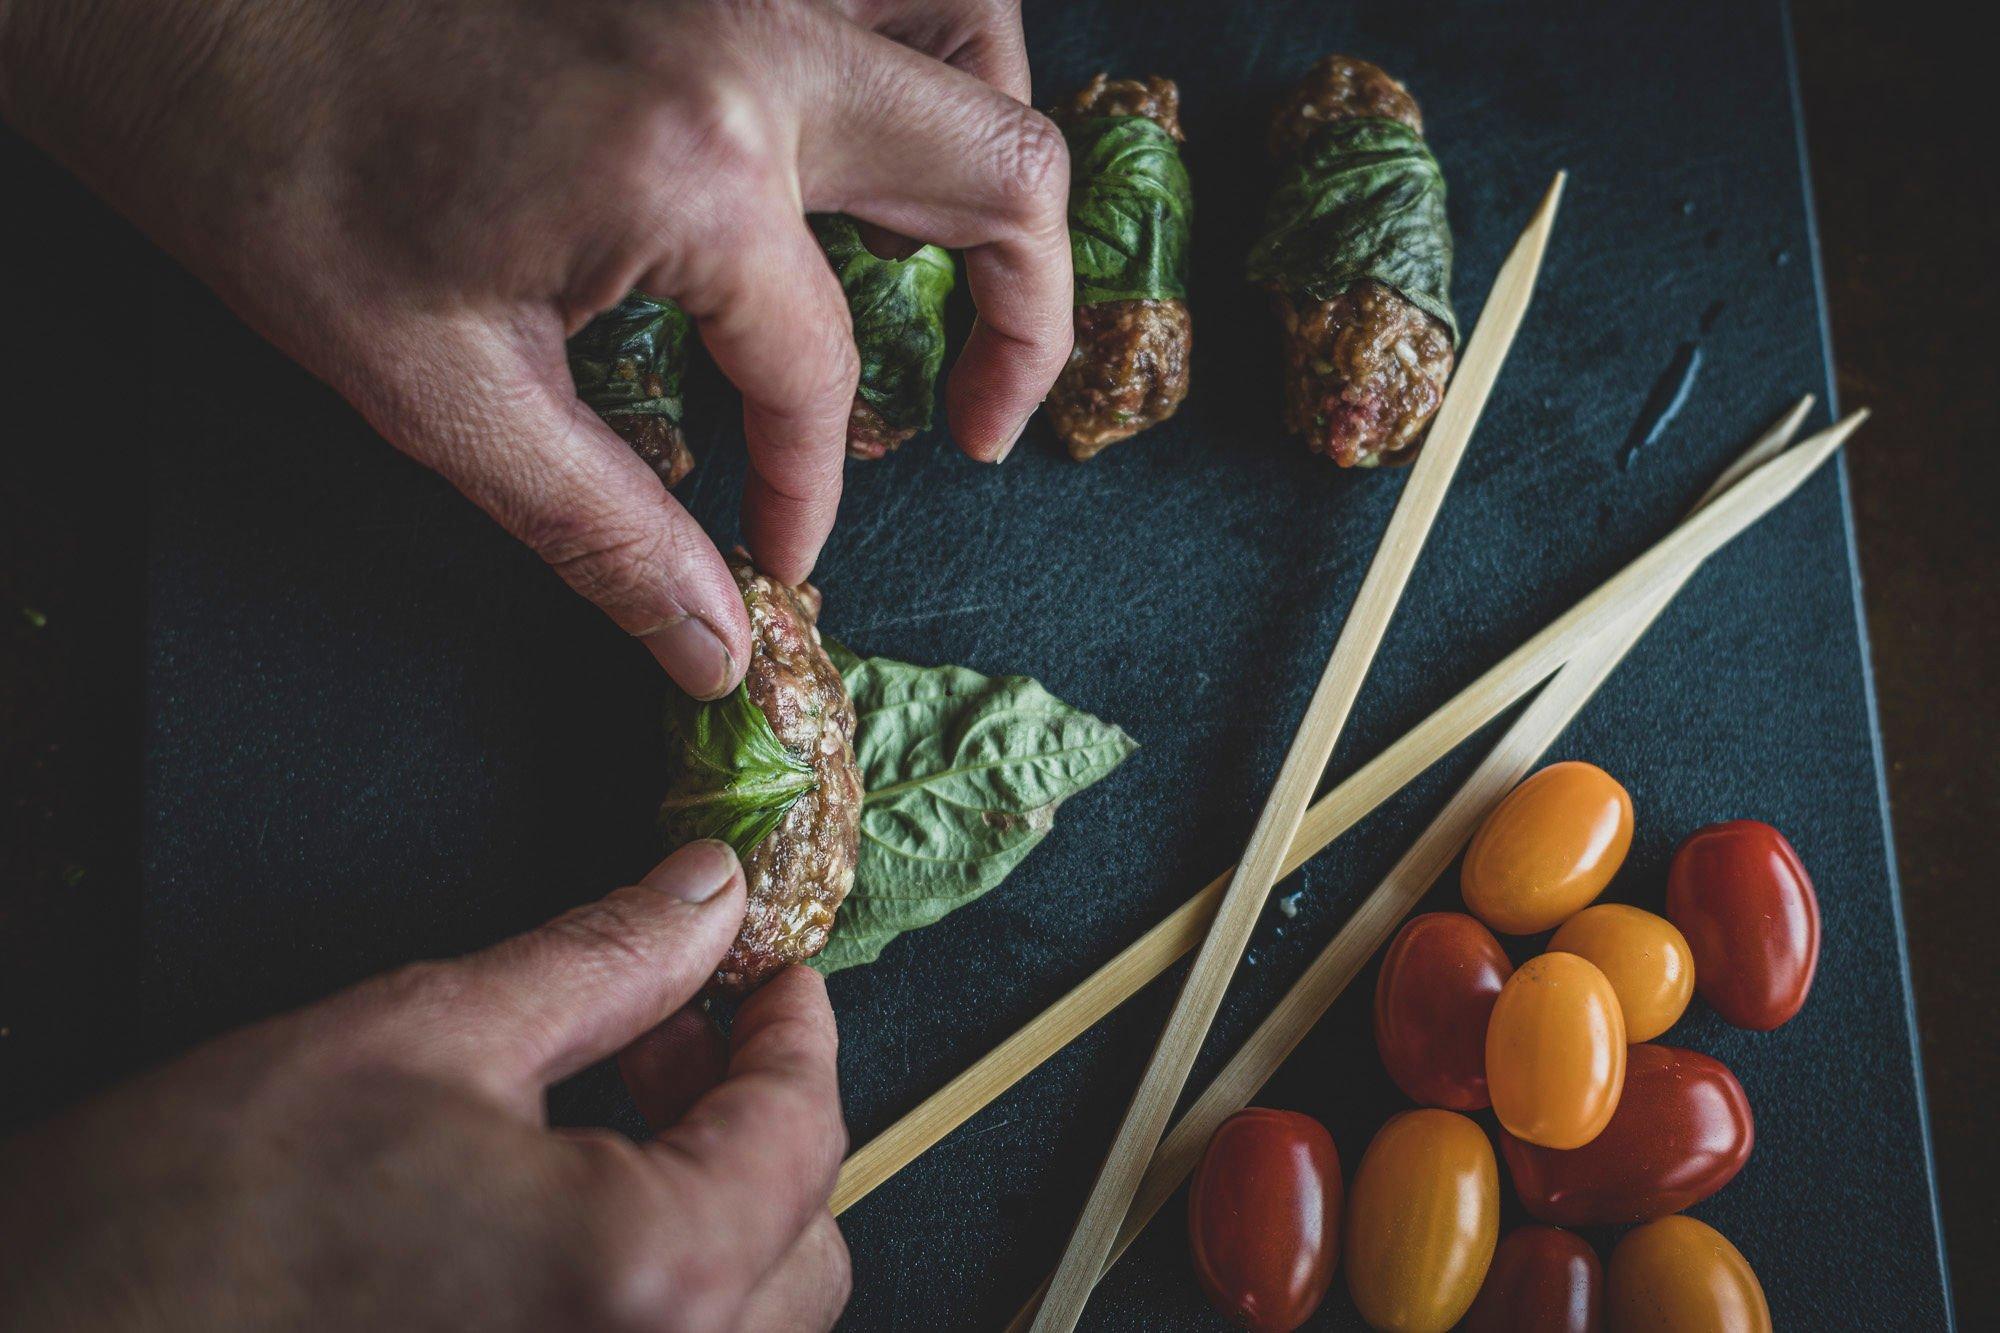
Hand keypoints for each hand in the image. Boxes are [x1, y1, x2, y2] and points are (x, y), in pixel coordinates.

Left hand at [0, 0, 1070, 697]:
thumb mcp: (439, 389)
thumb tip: (715, 648)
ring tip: (962, 253)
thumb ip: (605, 531)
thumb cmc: (274, 172)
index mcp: (698, 167)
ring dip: (991, 149)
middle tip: (976, 418)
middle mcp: (755, 38)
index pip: (820, 367)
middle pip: (995, 166)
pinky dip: (914, 53)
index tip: (785, 544)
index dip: (812, 483)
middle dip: (1021, 316)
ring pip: (966, 25)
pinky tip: (872, 130)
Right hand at [0, 842, 850, 1332]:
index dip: (795, 1030)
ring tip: (611, 1113)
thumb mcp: (421, 1034)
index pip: (800, 1134)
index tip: (769, 976)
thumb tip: (704, 897)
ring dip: (711, 1207)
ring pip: (741, 1322)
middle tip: (674, 1031)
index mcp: (646, 1280)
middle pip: (800, 1245)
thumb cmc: (190, 1228)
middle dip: (755, 1120)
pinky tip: (566, 1211)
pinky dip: (650, 1287)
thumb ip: (604, 960)